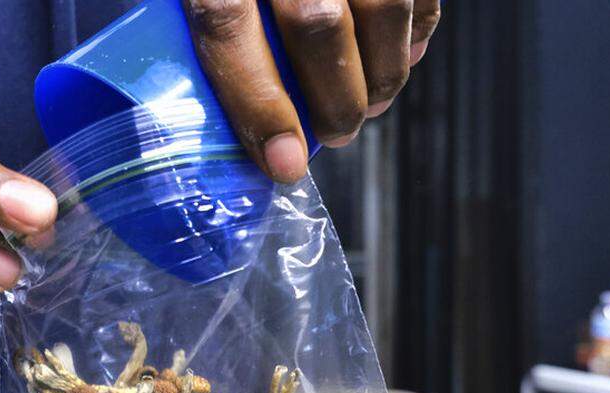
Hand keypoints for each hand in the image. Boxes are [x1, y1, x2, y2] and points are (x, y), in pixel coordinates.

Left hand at [183, 0, 440, 180]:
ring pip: (384, 7)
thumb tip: (204, 101)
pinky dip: (415, 32)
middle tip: (332, 137)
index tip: (282, 161)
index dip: (257, 102)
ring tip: (367, 106)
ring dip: (382, 75)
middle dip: (333, 101)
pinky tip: (400, 57)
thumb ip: (193, 10)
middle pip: (317, 24)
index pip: (226, 23)